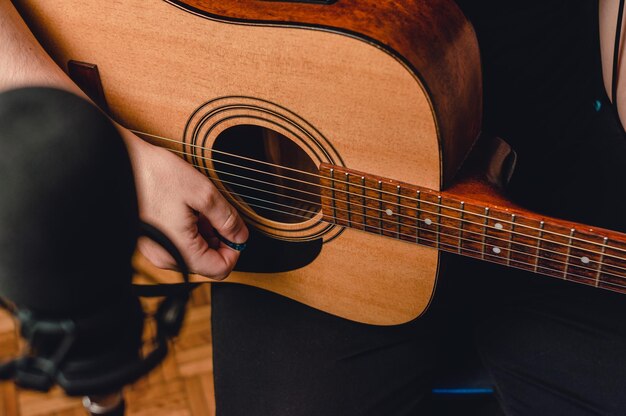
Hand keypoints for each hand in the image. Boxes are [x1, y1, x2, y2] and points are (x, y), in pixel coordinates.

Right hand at [126, 134, 248, 279]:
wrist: (117, 163)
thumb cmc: (153, 175)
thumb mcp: (202, 193)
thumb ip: (227, 218)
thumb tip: (240, 235)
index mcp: (181, 251)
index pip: (221, 269)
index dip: (235, 250)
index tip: (236, 230)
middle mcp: (166, 258)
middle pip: (207, 262)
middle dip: (219, 239)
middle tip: (217, 213)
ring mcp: (156, 251)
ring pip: (193, 252)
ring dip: (205, 232)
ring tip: (199, 206)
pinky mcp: (151, 241)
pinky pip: (178, 244)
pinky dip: (189, 229)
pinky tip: (186, 207)